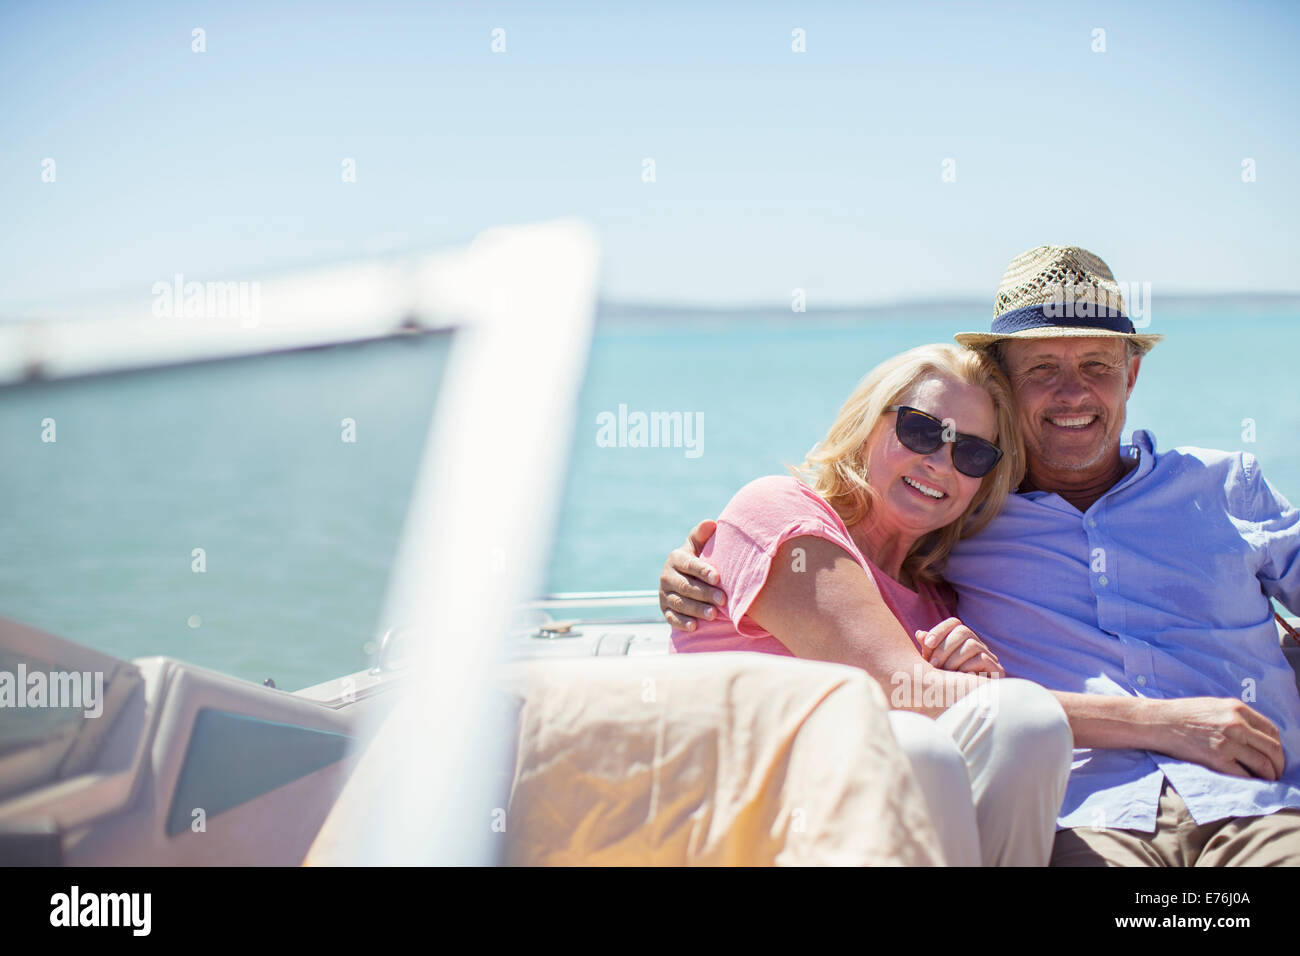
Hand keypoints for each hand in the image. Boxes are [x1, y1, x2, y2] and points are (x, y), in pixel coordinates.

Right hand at [659, 520, 724, 630]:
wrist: (684, 580)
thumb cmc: (697, 561)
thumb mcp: (697, 547)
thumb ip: (702, 536)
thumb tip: (712, 523)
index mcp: (676, 559)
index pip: (689, 564)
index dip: (702, 571)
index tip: (718, 577)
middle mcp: (667, 576)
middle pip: (685, 586)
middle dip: (705, 593)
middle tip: (723, 600)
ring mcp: (664, 594)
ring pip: (680, 603)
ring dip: (696, 609)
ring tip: (713, 615)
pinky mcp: (665, 610)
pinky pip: (671, 618)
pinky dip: (682, 623)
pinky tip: (695, 626)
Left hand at [915, 617, 1004, 676]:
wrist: (959, 708)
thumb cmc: (942, 685)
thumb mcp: (931, 666)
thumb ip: (928, 650)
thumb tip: (920, 634)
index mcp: (961, 641)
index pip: (954, 624)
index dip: (940, 630)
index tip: (927, 643)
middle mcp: (977, 645)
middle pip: (963, 631)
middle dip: (944, 647)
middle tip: (932, 664)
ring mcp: (989, 657)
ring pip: (972, 644)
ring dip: (954, 659)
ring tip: (944, 673)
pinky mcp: (997, 670)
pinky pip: (982, 659)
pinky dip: (967, 668)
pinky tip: (958, 678)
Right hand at [1149, 697, 1284, 780]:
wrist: (1158, 722)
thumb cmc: (1183, 714)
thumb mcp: (1215, 706)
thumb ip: (1237, 717)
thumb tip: (1257, 735)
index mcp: (1237, 709)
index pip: (1272, 731)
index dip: (1278, 746)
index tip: (1275, 755)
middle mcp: (1237, 725)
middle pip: (1273, 748)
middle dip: (1279, 764)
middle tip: (1276, 772)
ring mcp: (1228, 743)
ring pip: (1263, 764)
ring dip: (1269, 775)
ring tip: (1267, 780)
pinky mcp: (1217, 759)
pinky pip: (1245, 775)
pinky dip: (1252, 781)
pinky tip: (1250, 782)